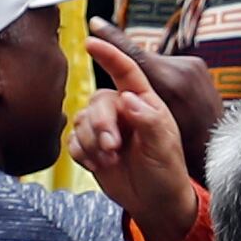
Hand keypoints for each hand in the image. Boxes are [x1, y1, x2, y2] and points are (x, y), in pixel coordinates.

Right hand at [73, 35, 200, 240]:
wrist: (154, 200)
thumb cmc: (167, 169)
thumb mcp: (164, 144)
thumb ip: (148, 119)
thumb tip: (127, 97)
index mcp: (146, 102)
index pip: (126, 71)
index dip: (110, 54)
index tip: (92, 40)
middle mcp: (125, 110)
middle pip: (99, 100)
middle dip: (101, 124)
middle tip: (114, 147)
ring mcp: (107, 127)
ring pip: (82, 120)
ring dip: (92, 142)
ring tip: (112, 159)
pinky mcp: (92, 145)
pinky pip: (73, 140)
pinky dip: (83, 153)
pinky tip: (100, 165)